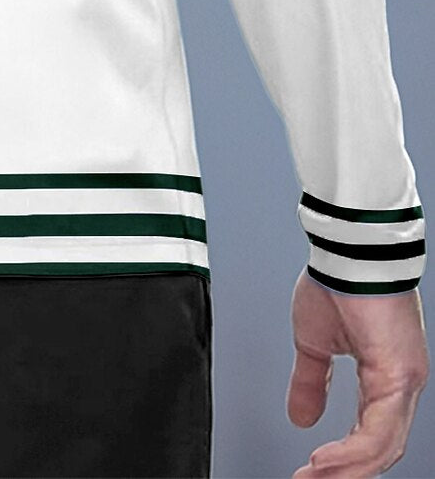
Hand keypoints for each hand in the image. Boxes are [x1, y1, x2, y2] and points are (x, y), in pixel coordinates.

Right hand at [287, 267, 427, 477]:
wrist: (347, 252)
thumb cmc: (336, 282)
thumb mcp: (314, 343)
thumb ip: (310, 382)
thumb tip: (301, 417)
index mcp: (387, 377)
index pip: (371, 435)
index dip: (344, 460)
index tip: (311, 473)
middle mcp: (404, 384)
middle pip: (380, 451)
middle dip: (344, 475)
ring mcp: (407, 383)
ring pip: (381, 448)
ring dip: (344, 471)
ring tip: (312, 478)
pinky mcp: (400, 377)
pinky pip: (377, 432)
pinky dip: (350, 453)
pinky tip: (325, 462)